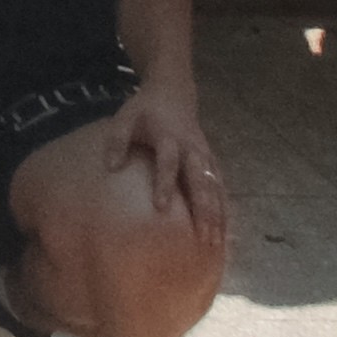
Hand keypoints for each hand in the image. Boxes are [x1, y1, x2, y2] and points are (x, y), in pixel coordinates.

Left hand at [100, 85, 229, 243]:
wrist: (174, 91)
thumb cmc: (145, 109)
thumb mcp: (125, 117)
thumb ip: (117, 141)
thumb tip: (110, 168)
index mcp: (170, 137)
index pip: (168, 163)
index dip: (164, 184)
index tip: (160, 208)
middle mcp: (192, 149)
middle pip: (201, 182)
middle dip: (204, 210)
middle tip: (203, 238)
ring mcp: (206, 156)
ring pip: (215, 189)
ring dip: (218, 215)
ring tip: (217, 245)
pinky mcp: (212, 161)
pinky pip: (221, 188)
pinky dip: (225, 209)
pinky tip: (226, 232)